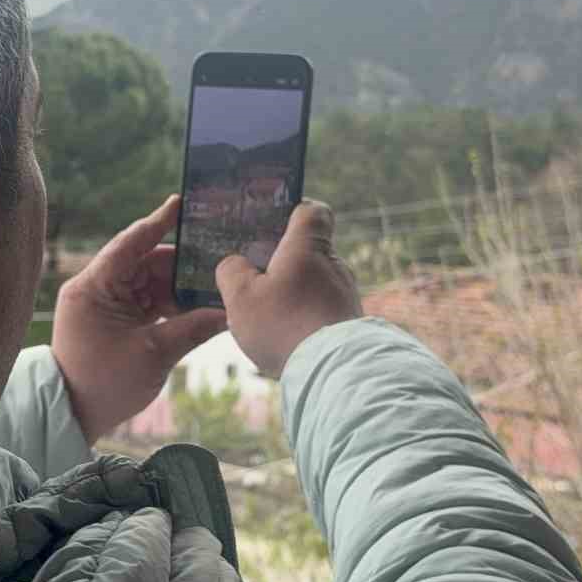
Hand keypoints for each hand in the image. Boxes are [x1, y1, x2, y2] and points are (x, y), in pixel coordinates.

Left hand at [51, 195, 227, 444]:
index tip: (181, 203)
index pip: (129, 243)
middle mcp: (96, 288)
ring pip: (149, 281)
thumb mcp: (153, 354)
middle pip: (144, 262)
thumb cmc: (104, 384)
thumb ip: (192, 327)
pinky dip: (171, 303)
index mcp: (93, 287)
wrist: (73, 415)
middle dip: (181, 264)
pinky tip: (198, 307)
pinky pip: (147, 300)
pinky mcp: (114, 318)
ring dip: (179, 286)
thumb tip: (230, 312)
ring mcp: (105, 302)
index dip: (157, 222)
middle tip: (218, 259)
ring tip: (214, 286)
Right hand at [216, 200, 361, 374]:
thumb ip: (231, 271)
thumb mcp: (240, 295)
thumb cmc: (283, 324)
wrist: (332, 373)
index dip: (293, 209)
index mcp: (308, 246)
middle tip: (253, 273)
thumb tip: (234, 264)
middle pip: (309, 250)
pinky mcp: (350, 325)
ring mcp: (346, 295)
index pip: (312, 210)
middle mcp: (334, 265)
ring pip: (315, 283)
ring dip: (293, 293)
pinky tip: (285, 337)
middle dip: (283, 260)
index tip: (273, 220)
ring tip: (265, 314)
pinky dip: (304, 318)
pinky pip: (323, 311)